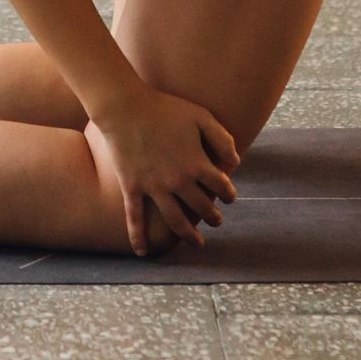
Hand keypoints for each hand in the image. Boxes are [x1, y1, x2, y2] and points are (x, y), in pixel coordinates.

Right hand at [90, 90, 238, 256]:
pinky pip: (135, 218)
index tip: (229, 195)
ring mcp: (153, 188)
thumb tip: (235, 163)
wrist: (125, 107)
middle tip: (216, 220)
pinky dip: (138, 237)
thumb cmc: (164, 108)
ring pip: (175, 221)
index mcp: (196, 164)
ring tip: (197, 243)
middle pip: (201, 208)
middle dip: (213, 216)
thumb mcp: (201, 116)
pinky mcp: (132, 187)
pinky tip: (143, 252)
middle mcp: (177, 181)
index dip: (229, 193)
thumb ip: (222, 139)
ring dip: (189, 235)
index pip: (221, 187)